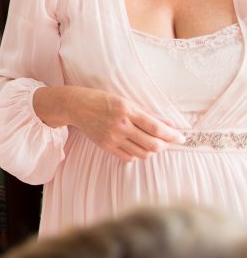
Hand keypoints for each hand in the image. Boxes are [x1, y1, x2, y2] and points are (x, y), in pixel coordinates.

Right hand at [69, 87, 184, 161]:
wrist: (76, 106)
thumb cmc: (102, 100)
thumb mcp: (126, 102)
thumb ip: (148, 114)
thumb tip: (170, 124)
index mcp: (127, 111)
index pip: (156, 127)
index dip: (172, 135)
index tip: (181, 137)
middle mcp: (120, 125)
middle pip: (152, 144)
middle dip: (165, 145)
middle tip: (168, 141)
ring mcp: (112, 138)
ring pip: (142, 153)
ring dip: (152, 150)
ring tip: (153, 143)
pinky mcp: (106, 146)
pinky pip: (129, 157)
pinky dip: (138, 154)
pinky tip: (137, 146)